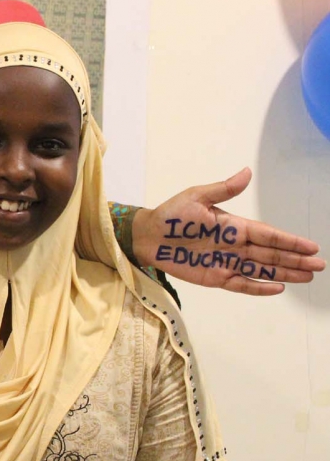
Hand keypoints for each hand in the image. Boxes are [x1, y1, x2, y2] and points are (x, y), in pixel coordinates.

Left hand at [133, 168, 324, 295]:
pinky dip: (258, 287)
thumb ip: (224, 190)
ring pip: (261, 270)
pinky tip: (278, 288)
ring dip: (284, 273)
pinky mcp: (214, 277)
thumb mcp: (197, 197)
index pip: (268, 235)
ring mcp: (226, 262)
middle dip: (295, 260)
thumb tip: (246, 172)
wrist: (147, 236)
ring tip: (307, 277)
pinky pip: (240, 284)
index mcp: (234, 225)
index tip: (311, 247)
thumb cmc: (171, 214)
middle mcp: (235, 245)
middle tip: (319, 266)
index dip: (290, 242)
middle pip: (271, 255)